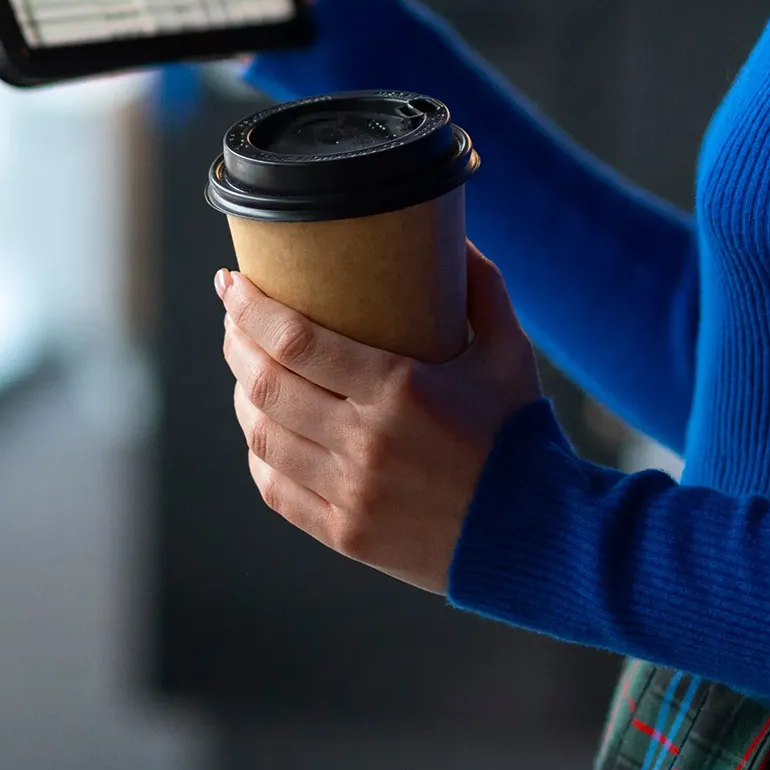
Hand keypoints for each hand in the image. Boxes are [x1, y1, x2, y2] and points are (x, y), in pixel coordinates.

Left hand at [217, 245, 543, 593]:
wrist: (538, 535)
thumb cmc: (521, 435)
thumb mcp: (509, 351)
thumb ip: (481, 287)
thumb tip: (455, 234)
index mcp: (401, 390)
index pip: (297, 342)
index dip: (252, 309)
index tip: (231, 281)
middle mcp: (365, 443)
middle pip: (268, 384)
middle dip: (237, 340)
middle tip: (233, 312)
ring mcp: (350, 494)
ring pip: (263, 435)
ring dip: (240, 392)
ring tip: (242, 362)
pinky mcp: (345, 534)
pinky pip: (276, 488)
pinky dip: (258, 451)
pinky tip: (260, 425)